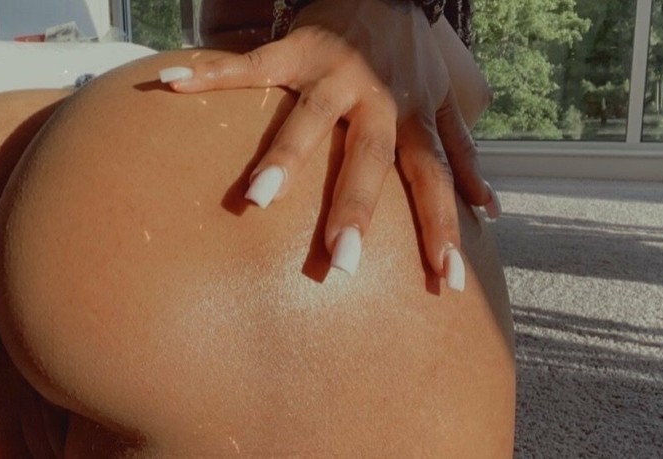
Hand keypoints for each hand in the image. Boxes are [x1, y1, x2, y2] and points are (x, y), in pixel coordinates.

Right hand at [159, 0, 498, 289]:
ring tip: (257, 200)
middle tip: (339, 263)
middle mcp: (376, 98)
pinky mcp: (296, 48)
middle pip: (368, 158)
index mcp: (411, 119)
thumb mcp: (441, 103)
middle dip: (354, 209)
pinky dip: (213, 75)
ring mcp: (333, 72)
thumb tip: (489, 209)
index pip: (432, 180)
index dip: (442, 228)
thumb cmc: (410, 57)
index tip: (448, 282)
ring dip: (285, 156)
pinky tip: (173, 85)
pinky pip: (252, 65)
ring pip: (310, 118)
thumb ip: (462, 155)